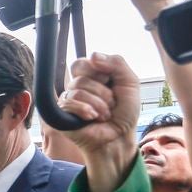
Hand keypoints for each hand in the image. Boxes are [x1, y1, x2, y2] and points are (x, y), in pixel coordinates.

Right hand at [57, 52, 141, 191]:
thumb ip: (116, 62)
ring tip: (104, 115)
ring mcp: (68, 101)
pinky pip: (69, 103)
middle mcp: (77, 88)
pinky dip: (85, 110)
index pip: (82, 63)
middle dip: (101, 91)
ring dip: (98, 104)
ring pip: (77, 90)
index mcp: (91, 77)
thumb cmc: (125, 112)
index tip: (109, 83)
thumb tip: (92, 55)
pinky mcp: (61, 115)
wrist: (120, 136)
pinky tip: (92, 118)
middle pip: (80, 76)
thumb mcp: (129, 82)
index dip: (97, 71)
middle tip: (111, 103)